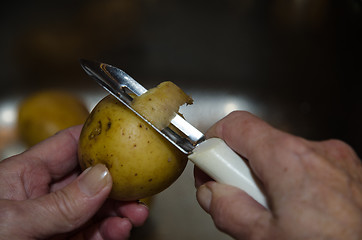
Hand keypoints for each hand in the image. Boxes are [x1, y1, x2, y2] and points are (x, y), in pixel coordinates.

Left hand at [0, 125, 147, 239]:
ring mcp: (54, 218)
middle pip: (90, 178)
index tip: (125, 140)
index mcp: (27, 173)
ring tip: (134, 217)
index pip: (70, 144)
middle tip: (138, 192)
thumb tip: (101, 179)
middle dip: (117, 183)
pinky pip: (90, 232)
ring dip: (119, 211)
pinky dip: (108, 232)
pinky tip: (118, 232)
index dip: (98, 138)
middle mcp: (43, 193)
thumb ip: (59, 204)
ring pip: (95, 207)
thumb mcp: (14, 221)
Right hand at [194, 111, 361, 239]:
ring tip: (276, 213)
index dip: (213, 143)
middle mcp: (316, 150)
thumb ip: (230, 211)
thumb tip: (212, 194)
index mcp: (290, 160)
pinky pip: (306, 164)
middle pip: (258, 143)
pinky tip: (299, 211)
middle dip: (240, 169)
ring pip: (282, 155)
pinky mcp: (349, 169)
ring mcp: (336, 158)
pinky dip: (292, 181)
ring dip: (267, 177)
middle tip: (241, 199)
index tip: (209, 167)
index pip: (236, 125)